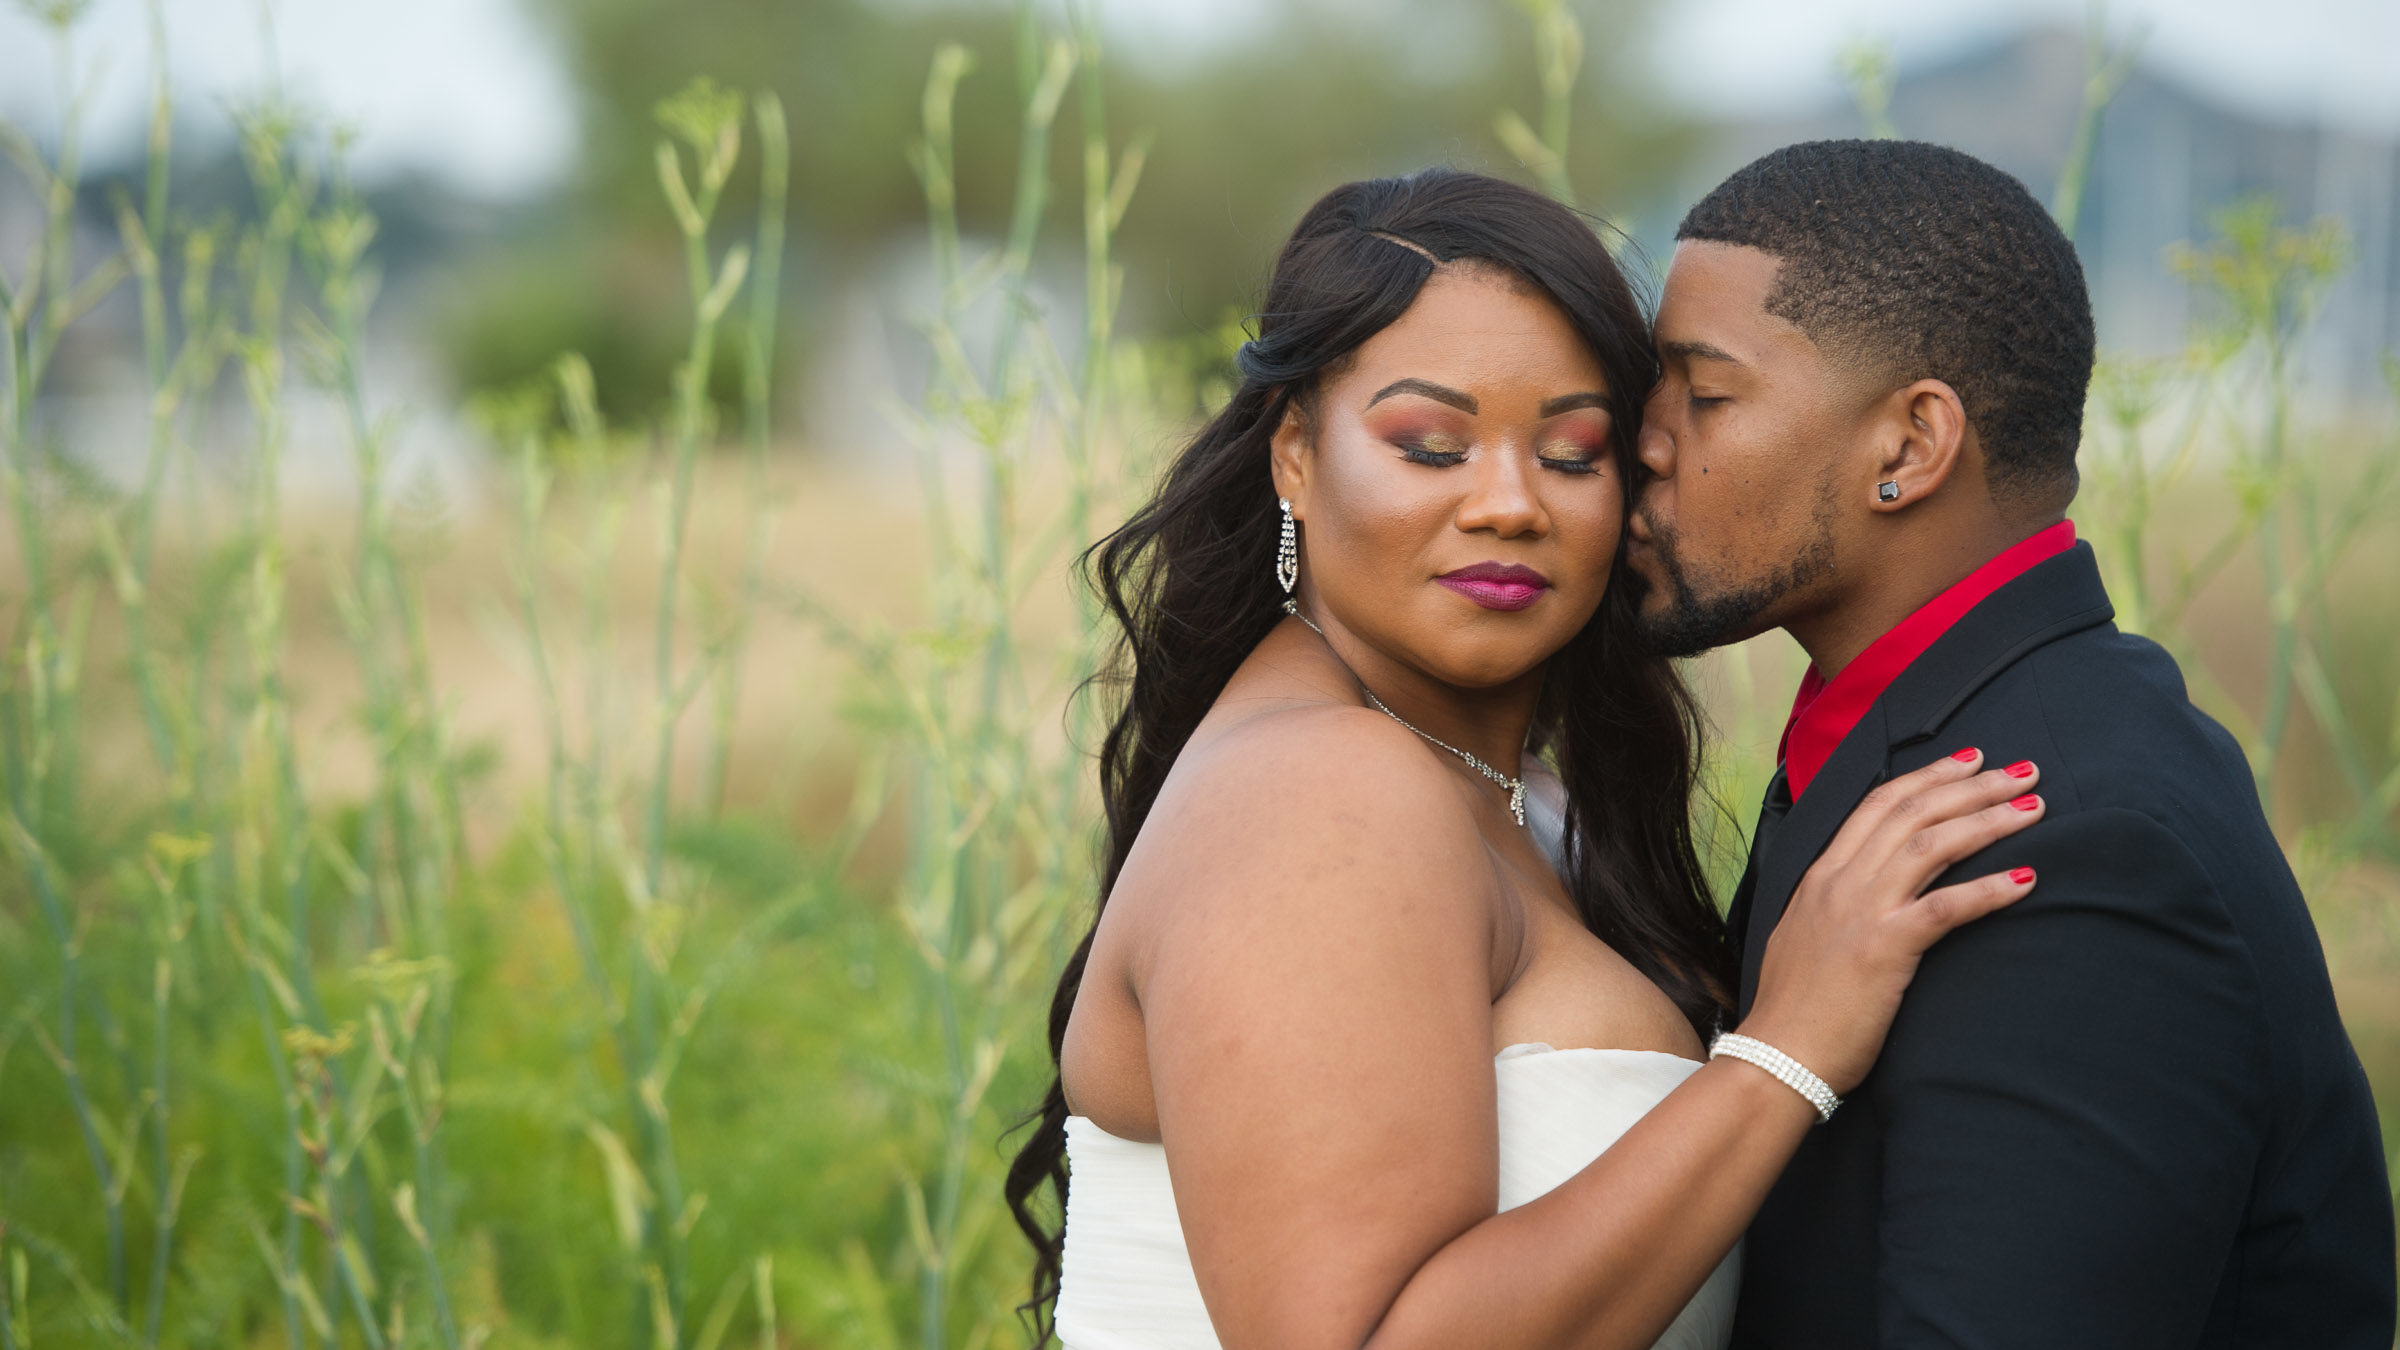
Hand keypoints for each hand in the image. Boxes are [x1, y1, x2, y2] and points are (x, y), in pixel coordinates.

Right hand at [1740, 749, 2043, 1096]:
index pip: (1878, 804)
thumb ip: (1835, 905)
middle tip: (2022, 771)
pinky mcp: (1885, 949)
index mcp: (1821, 875)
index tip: (1970, 761)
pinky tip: (2027, 879)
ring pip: (1932, 845)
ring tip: (2033, 810)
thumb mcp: (1805, 935)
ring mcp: (1861, 912)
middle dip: (1973, 785)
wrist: (1777, 1055)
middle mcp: (1840, 882)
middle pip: (1913, 812)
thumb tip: (1866, 893)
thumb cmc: (1795, 1008)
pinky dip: (1989, 889)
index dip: (1928, 776)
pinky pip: (1946, 907)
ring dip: (1988, 821)